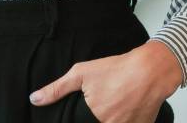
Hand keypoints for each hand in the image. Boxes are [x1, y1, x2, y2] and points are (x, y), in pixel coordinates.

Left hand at [28, 40, 182, 121]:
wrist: (151, 70)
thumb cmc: (118, 70)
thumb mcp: (81, 74)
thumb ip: (57, 89)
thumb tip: (35, 99)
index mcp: (93, 118)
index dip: (82, 117)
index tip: (87, 111)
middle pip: (96, 122)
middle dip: (98, 115)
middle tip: (106, 100)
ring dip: (111, 117)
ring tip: (116, 102)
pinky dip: (125, 119)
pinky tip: (126, 107)